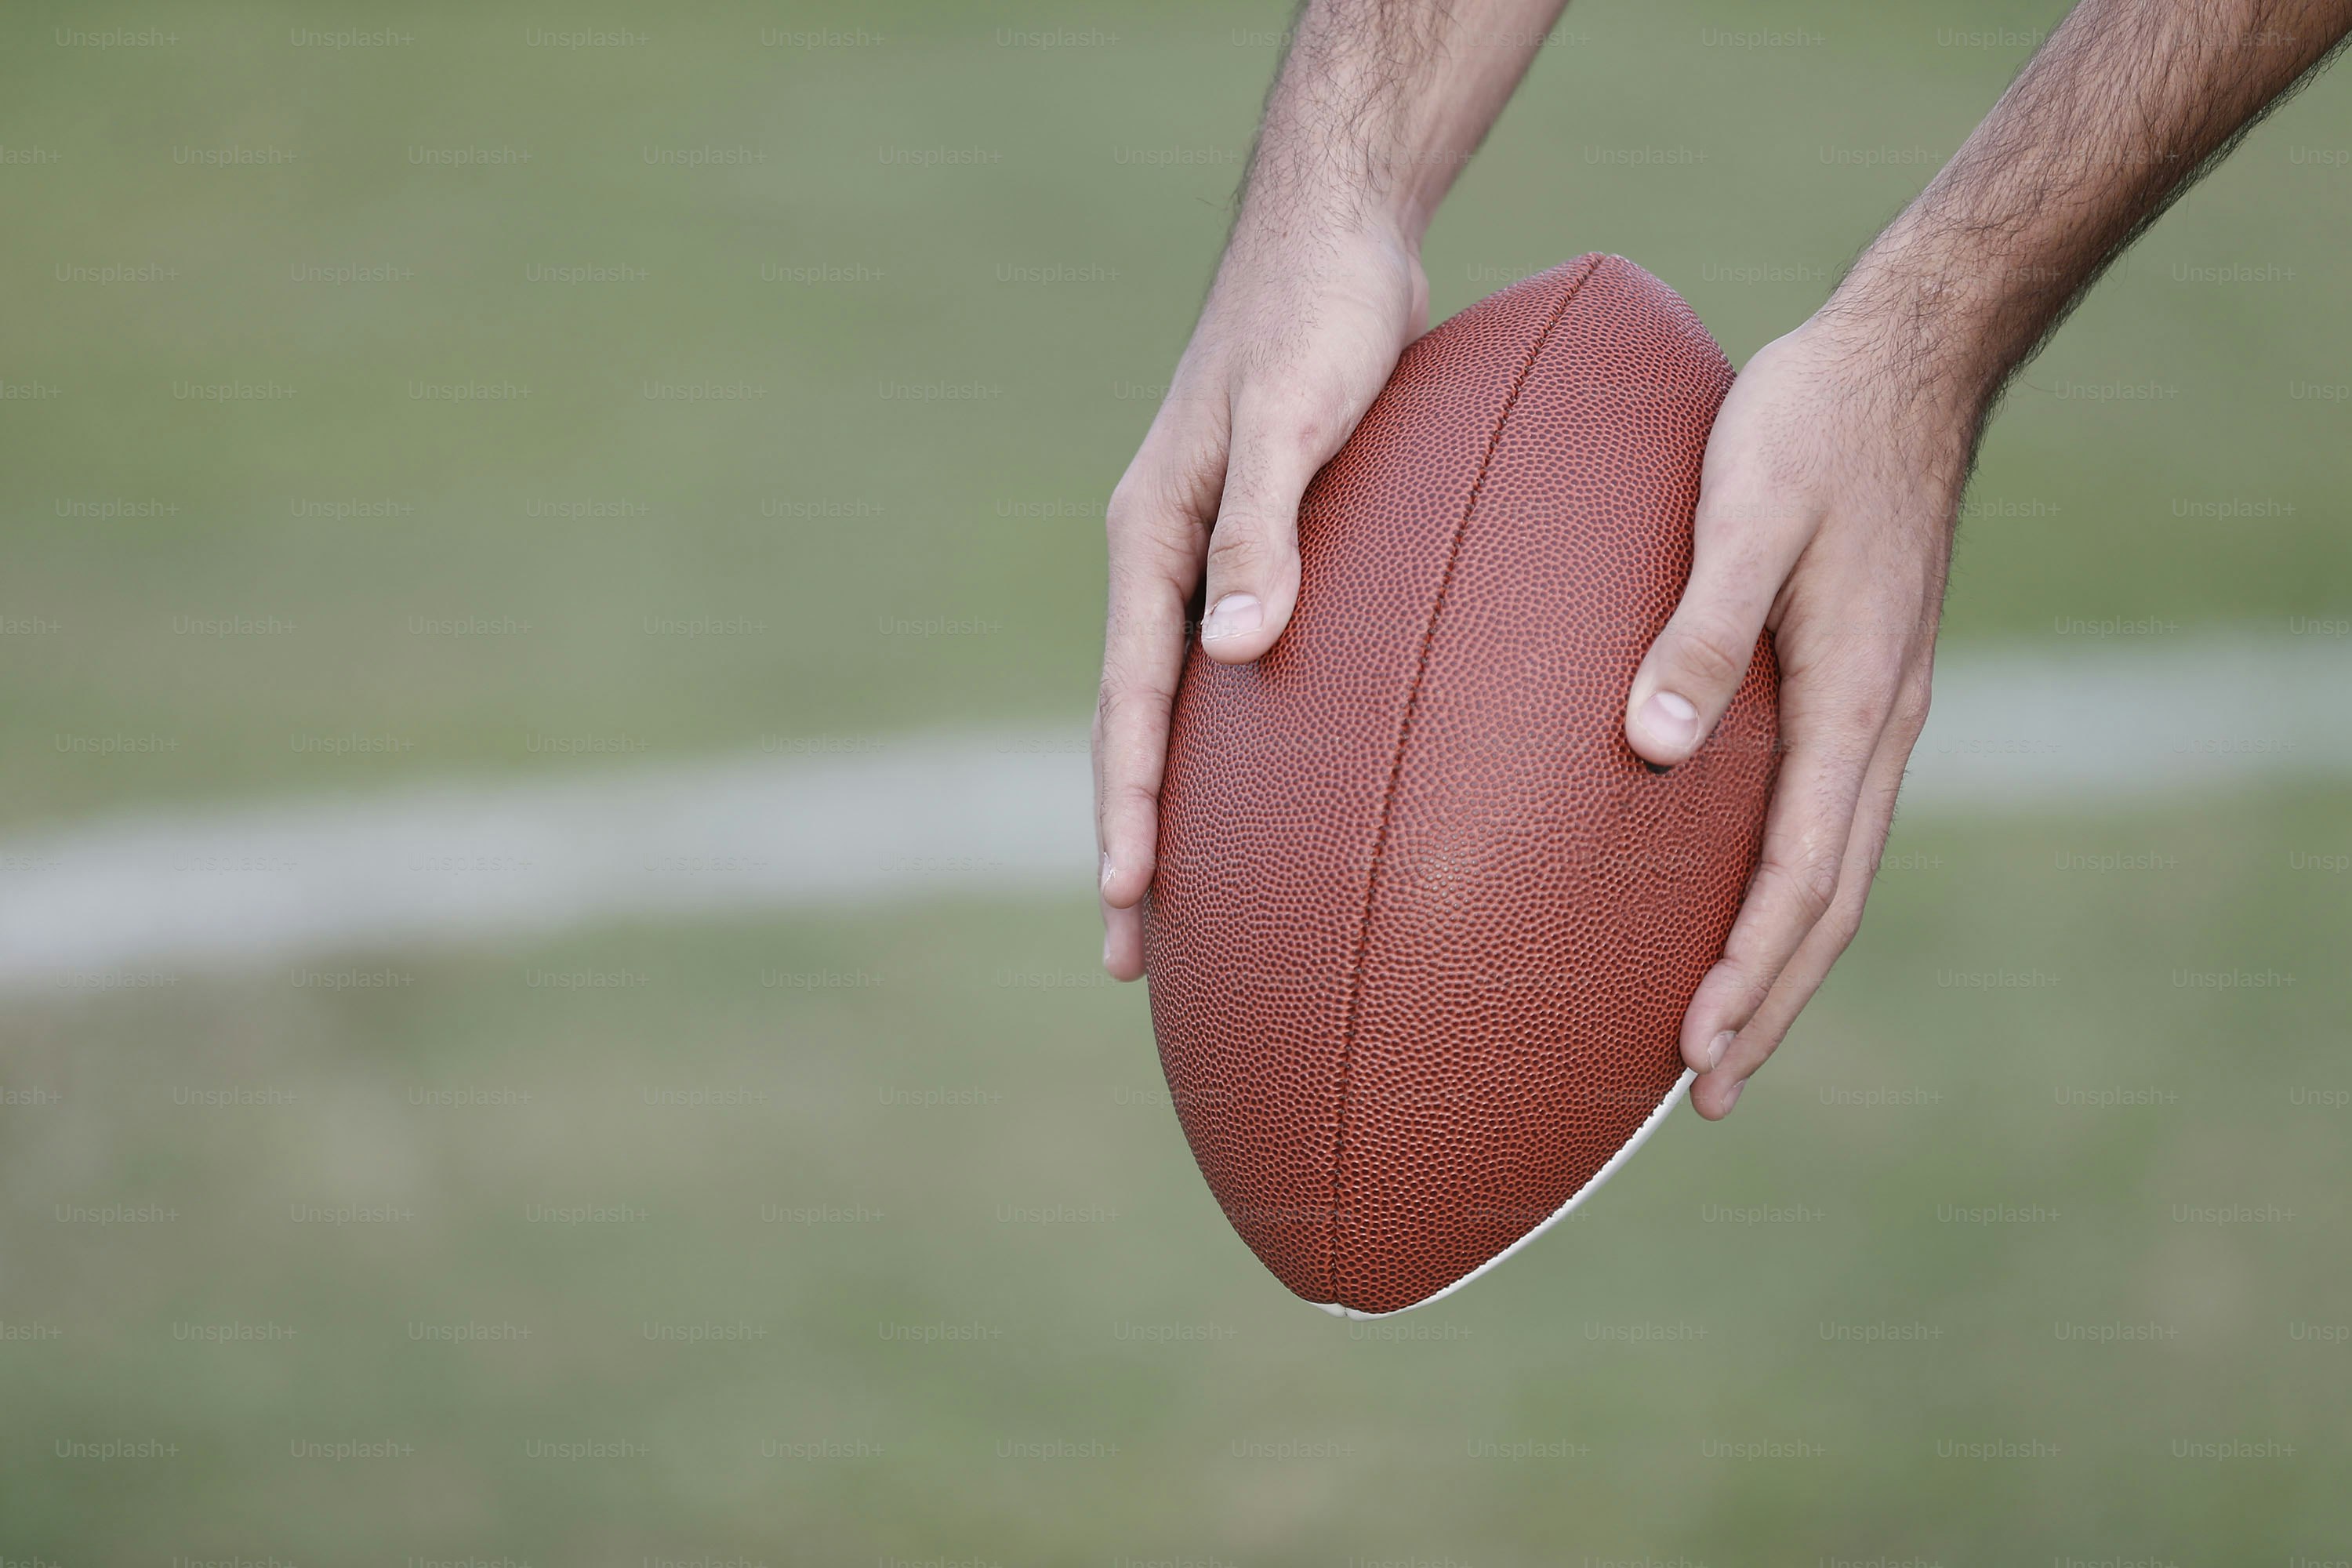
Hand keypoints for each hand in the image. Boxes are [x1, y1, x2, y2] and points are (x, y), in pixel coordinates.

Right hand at [1094, 216, 1428, 978]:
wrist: (1339, 231)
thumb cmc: (1318, 316)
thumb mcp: (1291, 417)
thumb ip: (1263, 529)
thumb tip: (1234, 653)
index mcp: (1150, 539)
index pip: (1131, 701)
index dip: (1127, 805)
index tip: (1127, 901)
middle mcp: (1164, 558)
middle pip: (1140, 727)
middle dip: (1134, 841)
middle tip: (1133, 959)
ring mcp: (1208, 555)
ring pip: (1182, 706)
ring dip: (1181, 802)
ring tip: (1188, 906)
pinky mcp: (1263, 543)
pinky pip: (1235, 666)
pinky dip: (1241, 739)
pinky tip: (1277, 789)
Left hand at [1622, 317, 1972, 1117]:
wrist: (1904, 356)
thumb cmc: (1808, 425)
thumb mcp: (1744, 511)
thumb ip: (1700, 627)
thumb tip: (1647, 747)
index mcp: (1852, 702)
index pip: (1798, 876)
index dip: (1749, 972)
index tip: (1694, 1053)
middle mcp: (1877, 725)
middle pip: (1826, 904)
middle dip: (1768, 1004)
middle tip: (1703, 1095)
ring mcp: (1876, 709)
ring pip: (1833, 871)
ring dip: (1780, 960)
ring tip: (1719, 1039)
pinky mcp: (1860, 684)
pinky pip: (1827, 819)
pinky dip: (1786, 890)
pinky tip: (1740, 907)